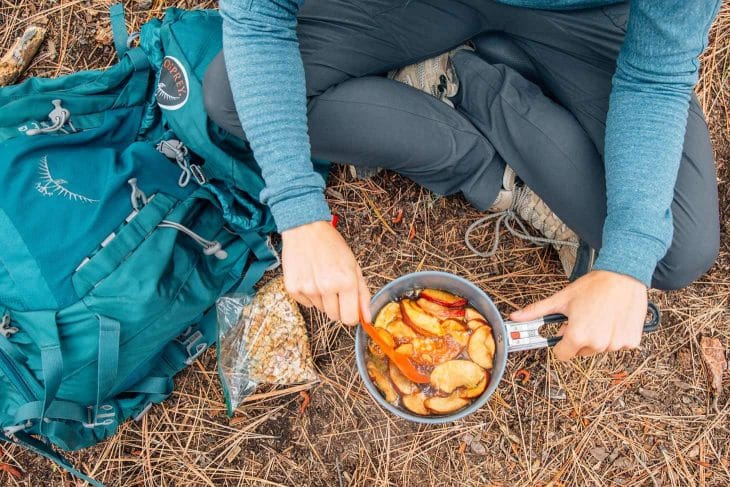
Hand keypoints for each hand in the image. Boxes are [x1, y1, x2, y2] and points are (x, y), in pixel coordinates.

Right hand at [281, 221, 370, 324]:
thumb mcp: (354, 266)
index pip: (350, 319)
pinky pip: (306, 304)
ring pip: (320, 310)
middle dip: (337, 306)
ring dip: (322, 298)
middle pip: (335, 317)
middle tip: (334, 286)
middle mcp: (327, 287)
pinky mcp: (293, 288)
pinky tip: (309, 277)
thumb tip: (367, 318)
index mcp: (346, 281)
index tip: (349, 307)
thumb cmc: (332, 245)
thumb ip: (363, 294)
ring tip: (320, 277)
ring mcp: (308, 288)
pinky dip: (308, 294)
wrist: (305, 229)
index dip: (351, 315)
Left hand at [509, 270, 647, 360]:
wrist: (624, 275)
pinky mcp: (632, 342)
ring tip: (601, 315)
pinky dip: (616, 335)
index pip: (562, 355)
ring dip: (599, 336)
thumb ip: (537, 311)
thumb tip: (515, 317)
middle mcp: (597, 344)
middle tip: (585, 317)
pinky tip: (615, 318)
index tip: (566, 329)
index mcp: (577, 336)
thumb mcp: (561, 298)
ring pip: (600, 348)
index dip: (561, 342)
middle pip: (581, 351)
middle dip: (580, 338)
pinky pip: (619, 344)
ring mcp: (616, 344)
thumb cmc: (593, 286)